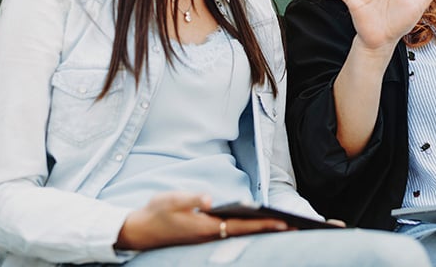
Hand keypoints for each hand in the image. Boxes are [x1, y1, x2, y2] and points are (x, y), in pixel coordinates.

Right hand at [115, 192, 287, 249]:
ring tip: (285, 226)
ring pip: (242, 235)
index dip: (263, 224)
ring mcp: (210, 238)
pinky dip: (250, 230)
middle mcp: (211, 236)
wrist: (140, 230)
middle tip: (295, 227)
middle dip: (270, 230)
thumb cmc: (157, 212)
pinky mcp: (207, 236)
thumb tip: (210, 199)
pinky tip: (260, 226)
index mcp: (207, 227)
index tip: (283, 223)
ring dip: (262, 231)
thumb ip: (192, 198)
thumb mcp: (171, 199)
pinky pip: (234, 234)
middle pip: (247, 233)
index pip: (242, 226)